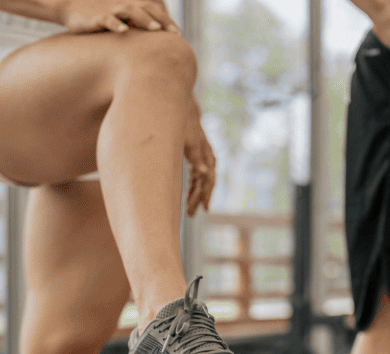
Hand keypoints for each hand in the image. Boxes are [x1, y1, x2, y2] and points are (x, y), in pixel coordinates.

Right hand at [60, 0, 180, 33]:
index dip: (167, 21)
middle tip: (175, 34)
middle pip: (147, 9)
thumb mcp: (122, 20)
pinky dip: (115, 24)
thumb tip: (153, 43)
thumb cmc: (100, 17)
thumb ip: (137, 27)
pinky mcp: (96, 17)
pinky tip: (123, 31)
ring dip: (143, 19)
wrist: (71, 8)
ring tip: (155, 29)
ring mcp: (110, 9)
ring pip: (129, 11)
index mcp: (132, 5)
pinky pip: (107, 19)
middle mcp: (124, 5)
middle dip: (162, 20)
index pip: (154, 10)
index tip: (179, 35)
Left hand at [183, 99, 215, 215]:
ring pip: (202, 179)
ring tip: (190, 210)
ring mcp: (202, 153)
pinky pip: (198, 172)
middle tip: (191, 214)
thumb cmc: (183, 120)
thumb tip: (204, 173)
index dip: (204, 194)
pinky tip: (190, 192)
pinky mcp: (196, 151)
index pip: (207, 179)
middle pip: (205, 182)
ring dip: (196, 193)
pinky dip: (194, 184)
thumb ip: (195, 155)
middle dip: (198, 198)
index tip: (204, 209)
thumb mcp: (187, 137)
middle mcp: (206, 154)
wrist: (182, 102)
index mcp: (204, 153)